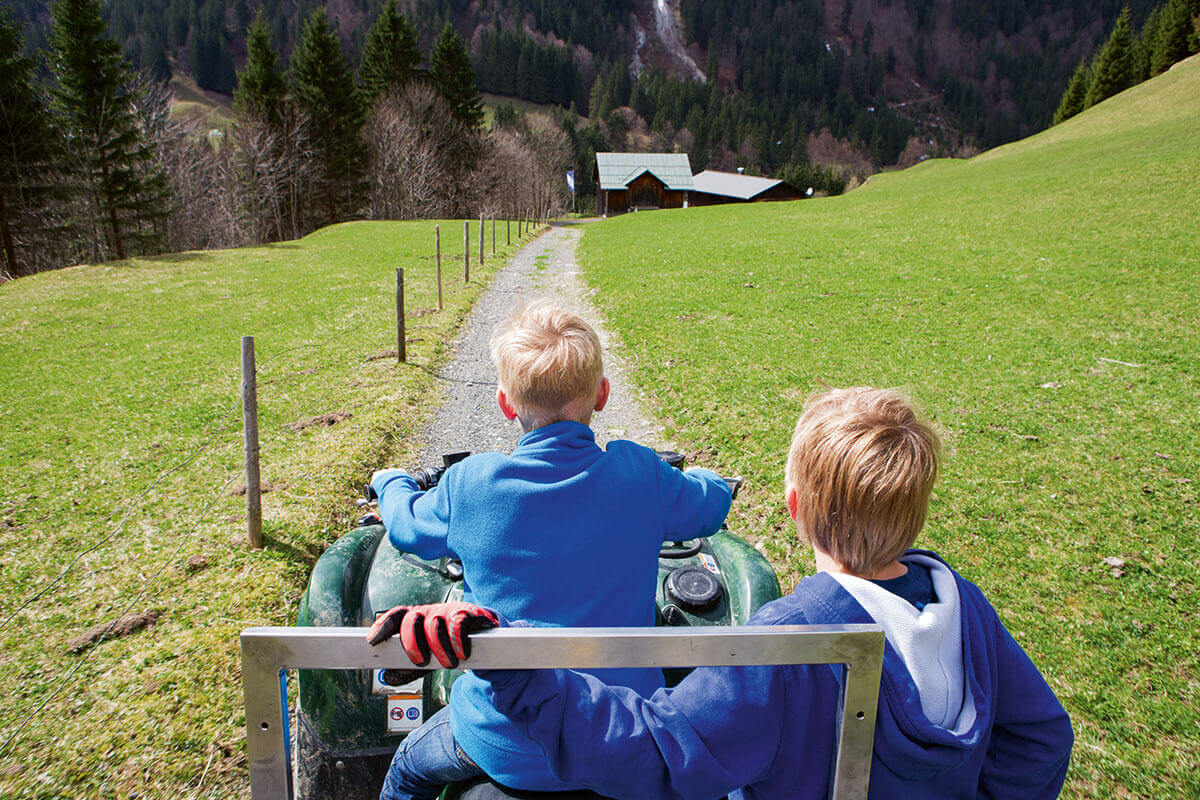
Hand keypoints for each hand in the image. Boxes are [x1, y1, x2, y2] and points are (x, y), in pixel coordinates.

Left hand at [366, 603, 498, 667]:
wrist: (485, 643)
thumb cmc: (451, 648)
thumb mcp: (428, 660)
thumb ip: (408, 669)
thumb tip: (387, 676)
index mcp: (416, 620)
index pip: (396, 616)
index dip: (383, 626)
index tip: (372, 640)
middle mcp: (429, 613)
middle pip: (412, 620)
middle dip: (413, 643)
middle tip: (421, 661)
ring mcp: (448, 611)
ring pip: (434, 624)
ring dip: (439, 648)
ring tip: (448, 663)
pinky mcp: (467, 612)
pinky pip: (458, 623)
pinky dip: (458, 640)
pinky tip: (462, 652)